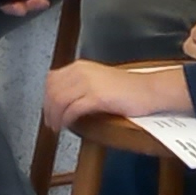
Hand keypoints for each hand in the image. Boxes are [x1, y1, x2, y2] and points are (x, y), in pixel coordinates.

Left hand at [41, 58, 184, 130]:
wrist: (149, 90)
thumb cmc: (128, 88)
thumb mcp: (99, 80)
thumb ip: (82, 85)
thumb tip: (65, 98)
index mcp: (80, 67)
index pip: (52, 80)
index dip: (46, 96)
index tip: (48, 109)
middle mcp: (81, 72)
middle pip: (53, 91)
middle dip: (48, 109)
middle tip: (50, 122)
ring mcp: (88, 84)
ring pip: (59, 101)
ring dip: (55, 116)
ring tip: (57, 127)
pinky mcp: (96, 97)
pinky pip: (73, 109)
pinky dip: (66, 119)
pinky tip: (67, 125)